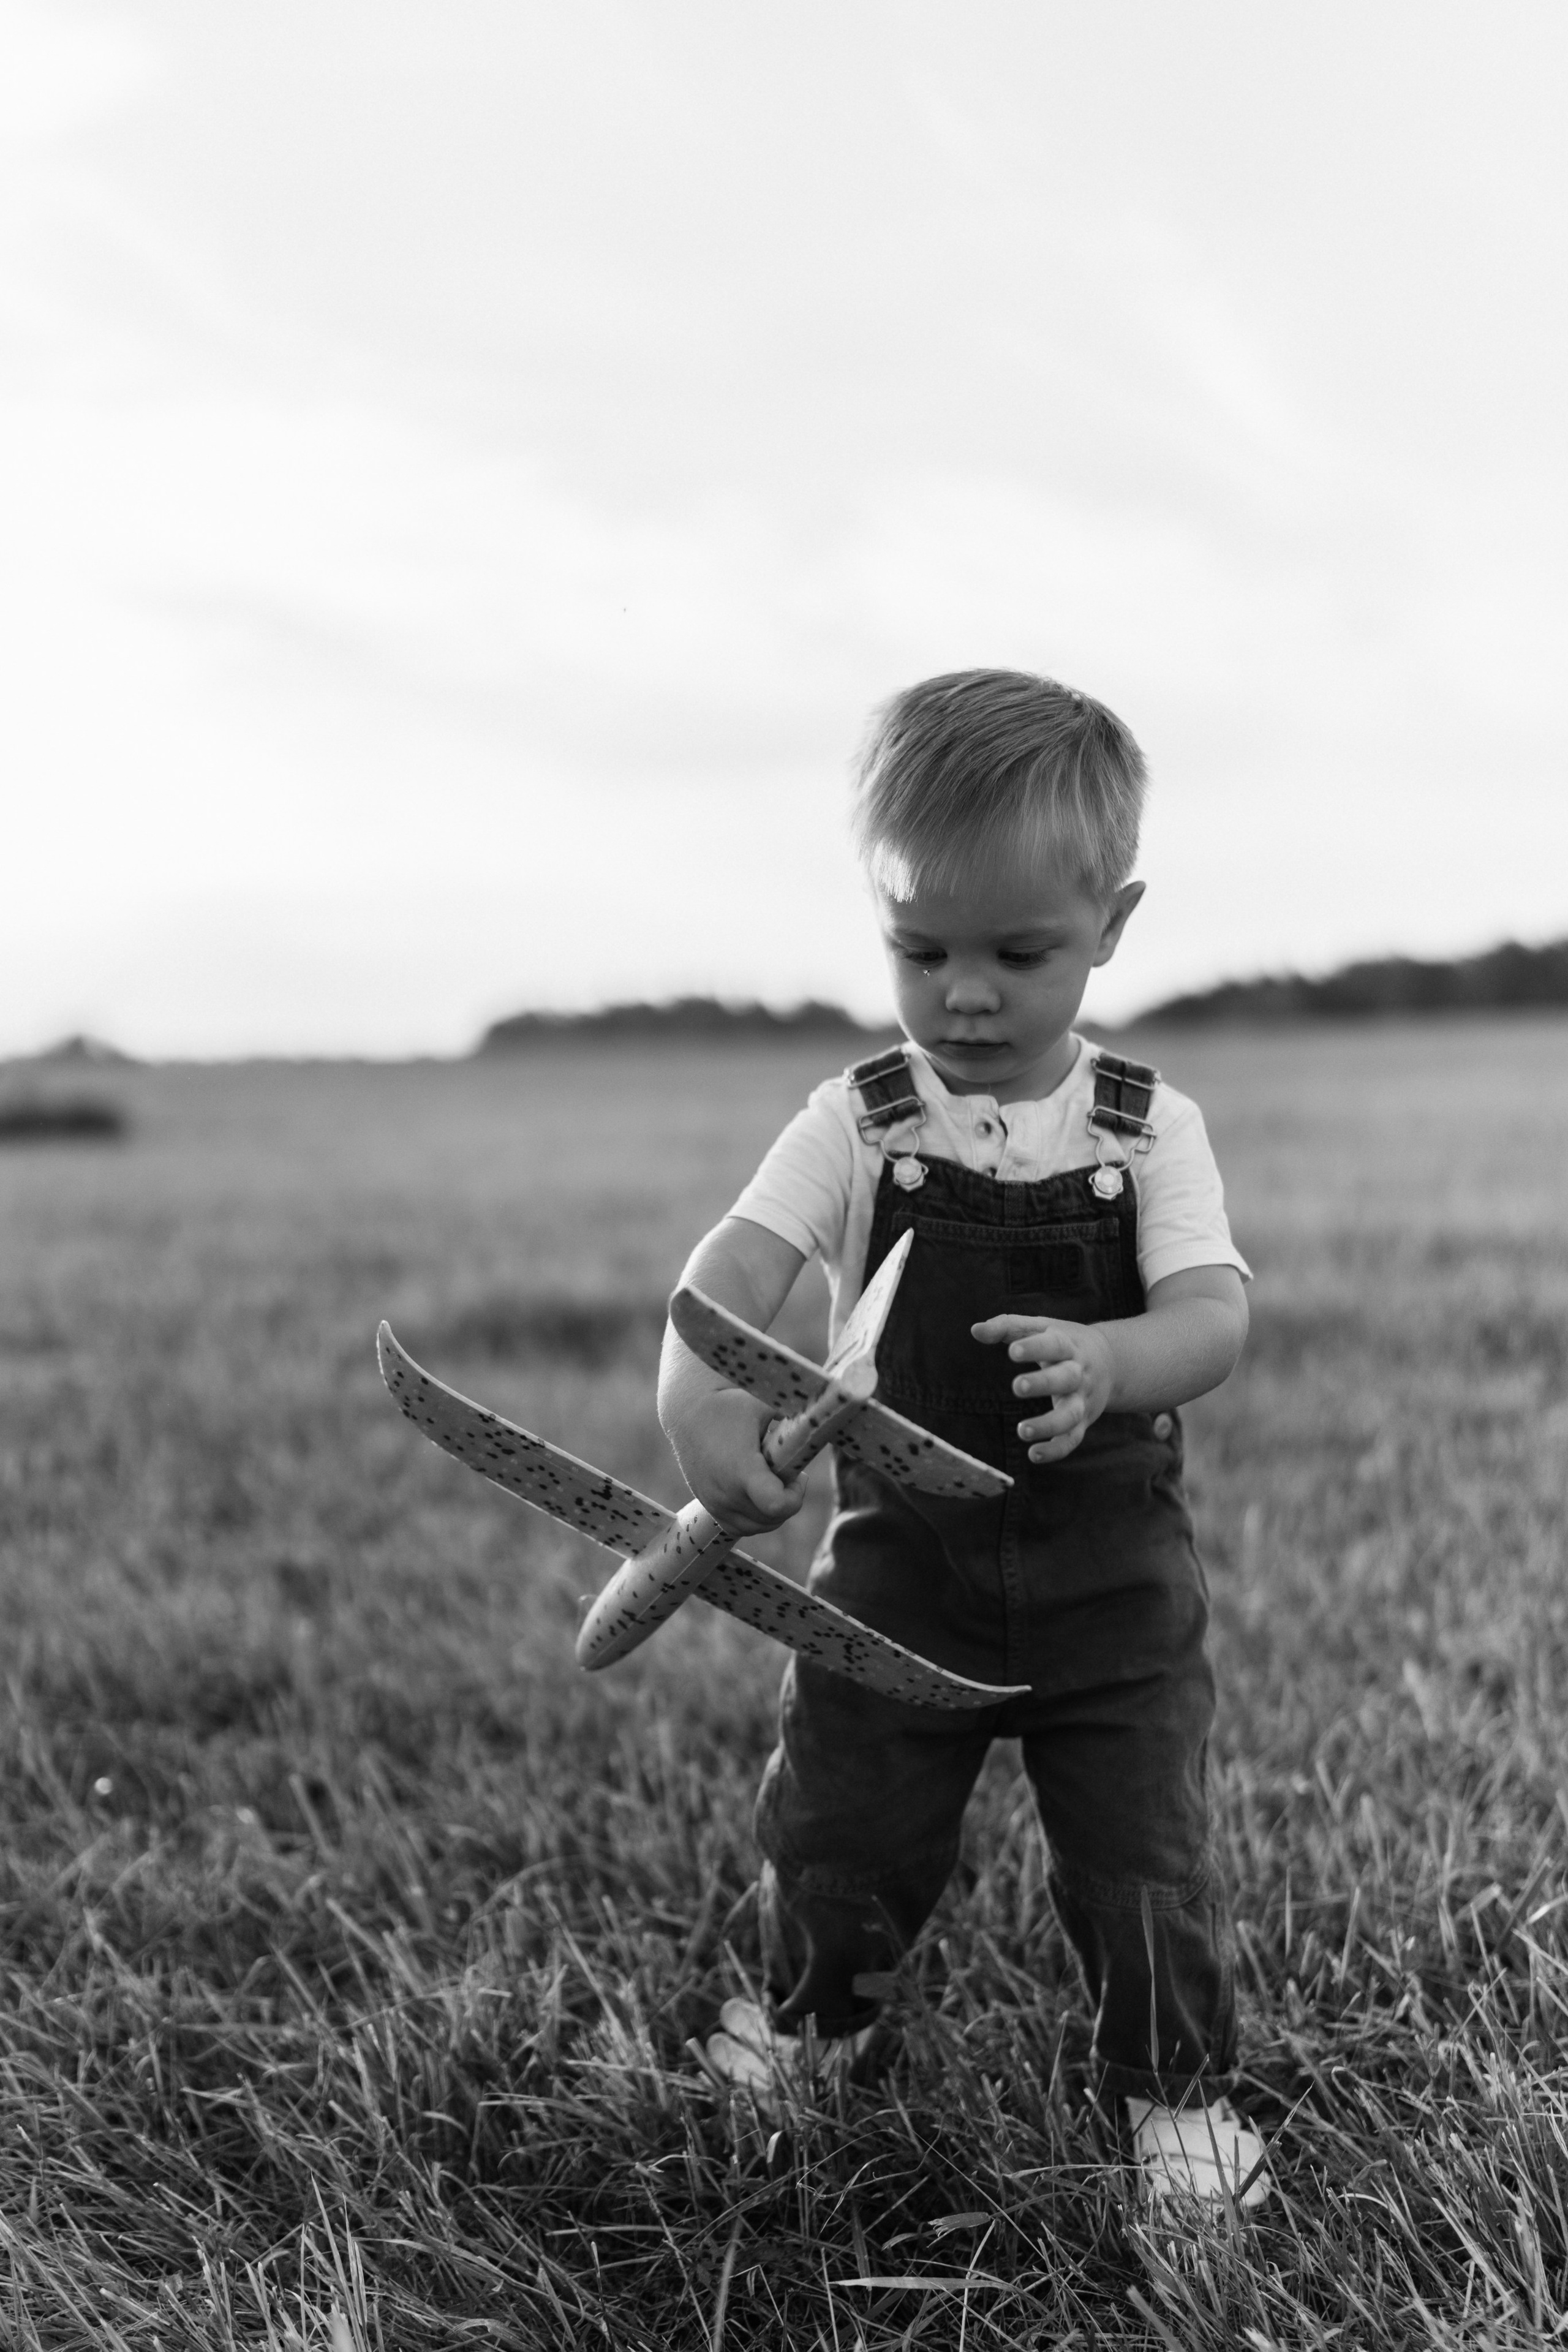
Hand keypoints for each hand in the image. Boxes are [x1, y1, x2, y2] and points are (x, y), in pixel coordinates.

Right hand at [667, 1387, 806, 1535]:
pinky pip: (742, 1527)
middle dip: (788, 1498)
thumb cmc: (730, 1405)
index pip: (778, 1506)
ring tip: (772, 1477)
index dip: (796, 1495)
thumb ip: (795, 1412)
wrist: (687, 1413)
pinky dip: (757, 1516)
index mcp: (741, 1470)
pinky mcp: (711, 1508)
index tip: (797, 1473)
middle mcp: (725, 1494)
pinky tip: (759, 1489)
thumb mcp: (764, 1403)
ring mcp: (716, 1505)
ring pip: (759, 1526)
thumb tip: (828, 1412)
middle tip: (786, 1470)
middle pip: (773, 1518)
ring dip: (774, 1509)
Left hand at [971, 1313, 1114, 1462]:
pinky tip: (1033, 1455)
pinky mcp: (1083, 1422)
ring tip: (1022, 1430)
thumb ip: (1007, 1326)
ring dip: (1049, 1424)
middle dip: (1043, 1383)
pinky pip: (1072, 1439)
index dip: (1034, 1348)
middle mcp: (1078, 1373)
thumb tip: (975, 1330)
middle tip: (1017, 1386)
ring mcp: (1082, 1400)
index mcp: (1068, 1346)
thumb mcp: (1041, 1327)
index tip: (1013, 1351)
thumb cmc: (1064, 1342)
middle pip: (1065, 1378)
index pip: (1054, 1344)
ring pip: (1071, 1415)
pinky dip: (1056, 1450)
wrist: (1113, 1362)